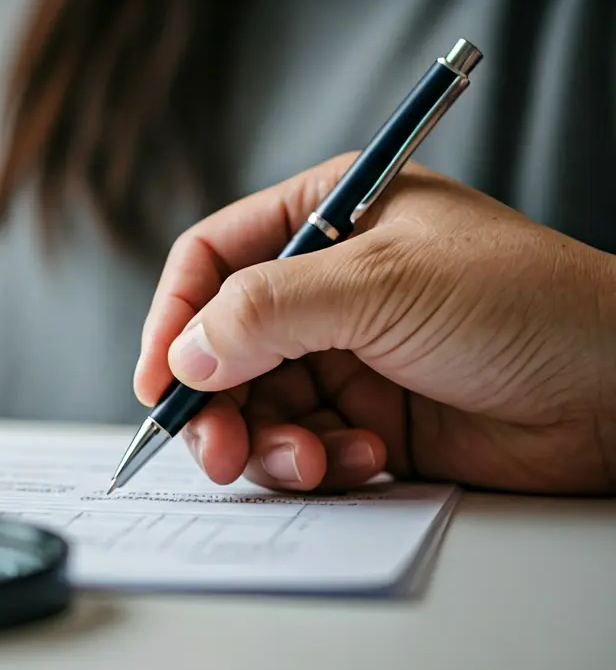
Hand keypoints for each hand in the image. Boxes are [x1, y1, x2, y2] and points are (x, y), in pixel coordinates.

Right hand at [134, 152, 615, 495]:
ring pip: (257, 406)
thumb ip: (267, 312)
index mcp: (327, 219)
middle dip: (215, 402)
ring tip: (310, 460)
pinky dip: (321, 462)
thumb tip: (185, 353)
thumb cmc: (525, 303)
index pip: (213, 260)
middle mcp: (327, 288)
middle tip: (215, 449)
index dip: (175, 317)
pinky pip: (304, 446)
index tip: (157, 378)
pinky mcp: (369, 419)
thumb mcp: (380, 286)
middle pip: (223, 346)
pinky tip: (367, 458)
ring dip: (269, 444)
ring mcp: (347, 356)